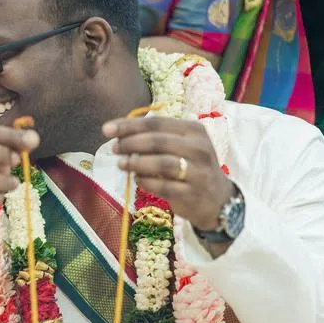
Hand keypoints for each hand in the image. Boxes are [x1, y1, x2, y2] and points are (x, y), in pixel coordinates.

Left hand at [105, 117, 234, 231]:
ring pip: (162, 163)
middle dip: (131, 143)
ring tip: (121, 163)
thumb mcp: (181, 146)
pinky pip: (164, 186)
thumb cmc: (191, 167)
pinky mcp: (192, 193)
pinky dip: (146, 182)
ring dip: (136, 163)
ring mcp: (197, 172)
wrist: (217, 199)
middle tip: (114, 148)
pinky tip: (137, 180)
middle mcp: (199, 148)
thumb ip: (156, 138)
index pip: (156, 123)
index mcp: (194, 130)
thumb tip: (119, 133)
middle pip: (158, 141)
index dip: (129, 125)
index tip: (106, 129)